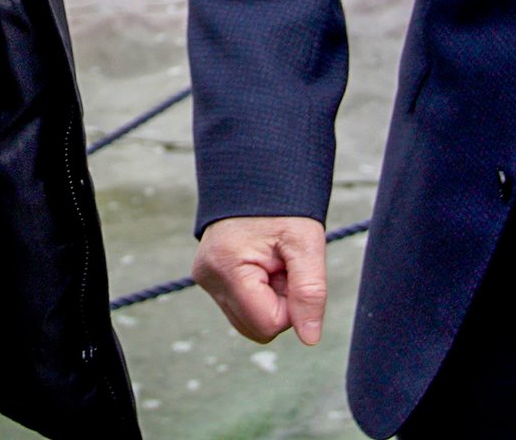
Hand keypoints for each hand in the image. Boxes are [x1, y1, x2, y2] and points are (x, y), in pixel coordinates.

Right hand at [194, 216, 328, 345]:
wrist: (257, 177)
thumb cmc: (283, 205)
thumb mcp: (306, 244)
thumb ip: (310, 292)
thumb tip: (310, 338)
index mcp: (227, 267)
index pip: (268, 324)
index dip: (291, 306)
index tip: (292, 271)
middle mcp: (208, 277)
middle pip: (256, 328)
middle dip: (279, 303)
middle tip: (283, 265)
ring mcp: (205, 279)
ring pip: (248, 321)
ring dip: (269, 298)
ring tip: (272, 262)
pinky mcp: (208, 278)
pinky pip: (240, 307)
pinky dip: (257, 292)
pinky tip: (261, 264)